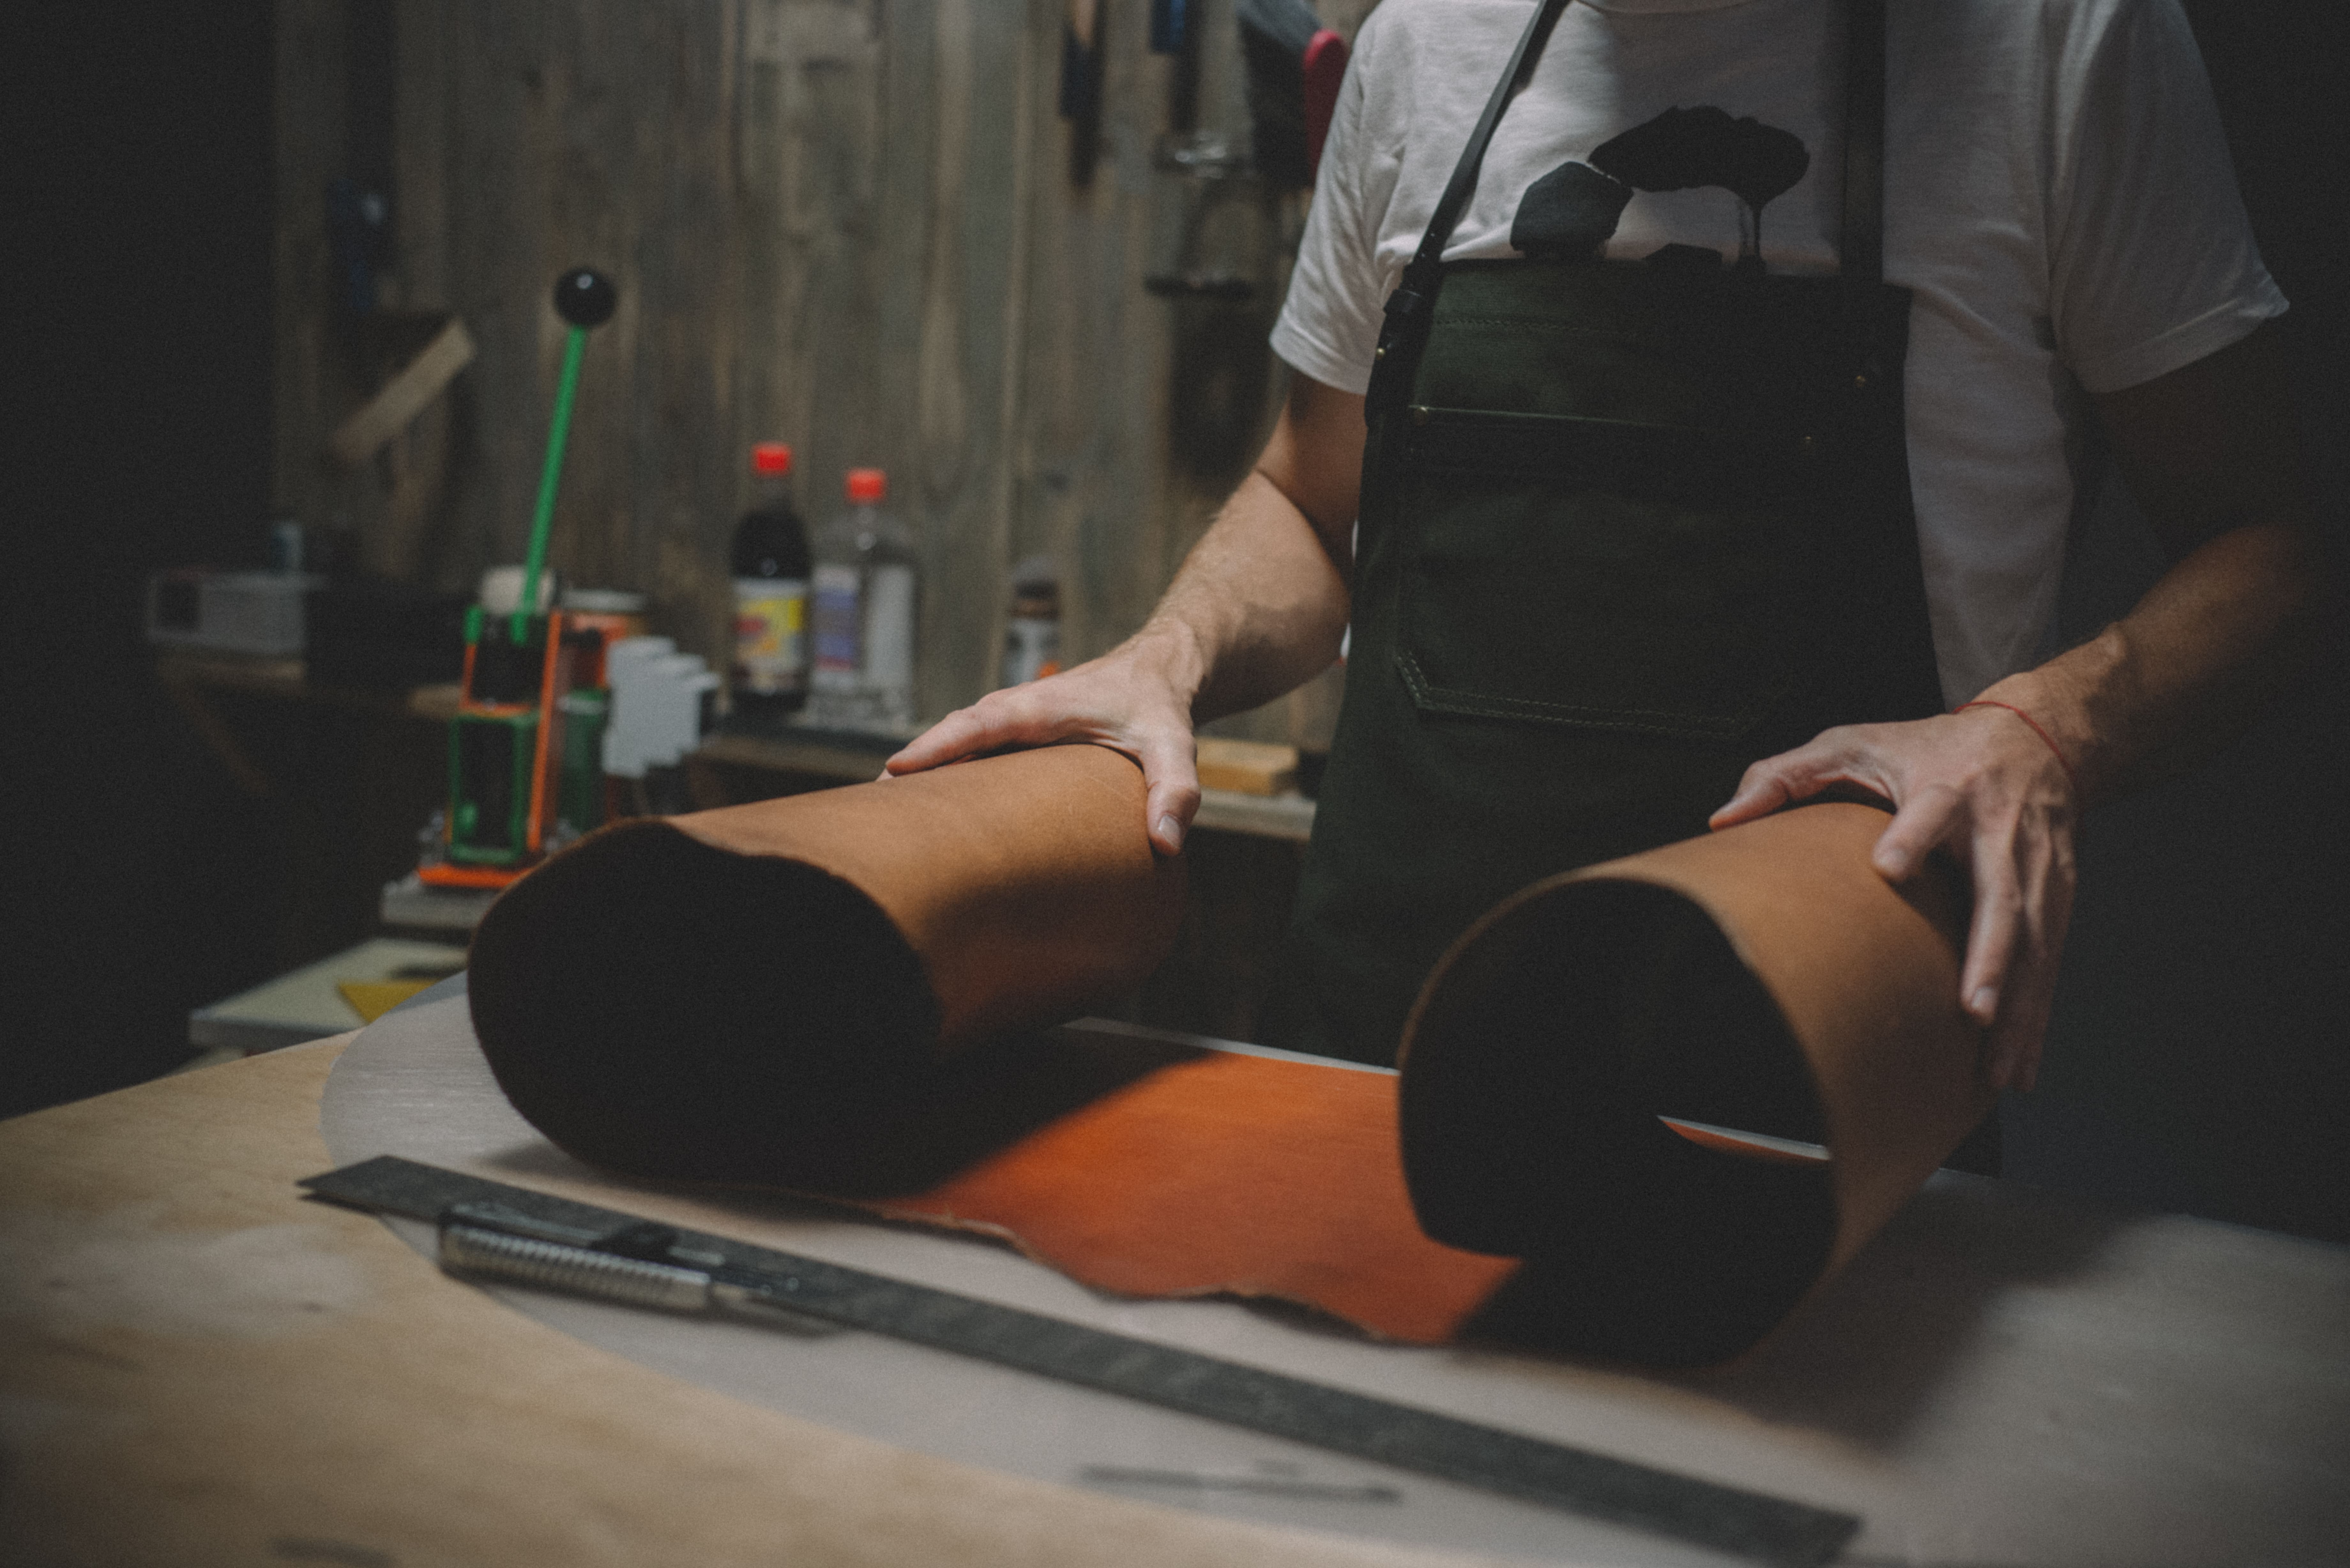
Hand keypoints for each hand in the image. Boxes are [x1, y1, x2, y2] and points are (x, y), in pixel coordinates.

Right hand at [885, 641, 1200, 856]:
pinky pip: (972, 751)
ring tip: (886, 818)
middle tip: (872, 811)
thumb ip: (1175, 789)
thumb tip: (1166, 843)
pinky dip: (948, 772)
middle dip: (913, 766)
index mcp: (1041, 706)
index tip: (896, 770)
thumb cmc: (1160, 705)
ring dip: (924, 772)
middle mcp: (1017, 710)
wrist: (1160, 670)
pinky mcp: (1018, 737)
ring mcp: (1014, 723)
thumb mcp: (1174, 744)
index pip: (978, 724)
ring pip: (957, 743)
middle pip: (952, 734)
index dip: (937, 747)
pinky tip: (931, 810)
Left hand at [1708, 707, 2078, 1090]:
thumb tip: (1722, 819)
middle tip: (1970, 1011)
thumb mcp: (1856, 742)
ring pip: (2033, 942)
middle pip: (2000, 894)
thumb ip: (1787, 774)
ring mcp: (2035, 867)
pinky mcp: (2057, 896)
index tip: (1888, 868)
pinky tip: (2018, 1068)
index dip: (1911, 834)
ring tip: (1996, 1067)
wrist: (2037, 736)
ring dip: (2017, 1005)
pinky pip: (2048, 962)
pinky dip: (2035, 1018)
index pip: (1930, 809)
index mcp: (1947, 787)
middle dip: (1990, 957)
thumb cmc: (1930, 746)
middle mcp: (1998, 830)